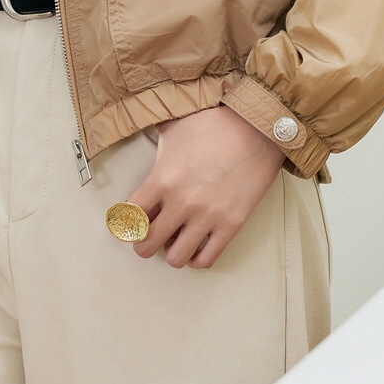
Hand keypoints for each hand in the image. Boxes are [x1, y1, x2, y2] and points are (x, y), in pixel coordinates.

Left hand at [127, 105, 285, 269]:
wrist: (257, 128)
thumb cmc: (214, 123)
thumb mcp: (173, 125)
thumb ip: (152, 139)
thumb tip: (138, 126)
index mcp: (161, 179)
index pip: (128, 218)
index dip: (127, 220)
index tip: (132, 218)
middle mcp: (181, 203)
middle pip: (146, 244)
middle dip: (144, 242)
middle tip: (150, 233)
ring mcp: (207, 217)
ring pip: (175, 258)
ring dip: (171, 250)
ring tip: (175, 238)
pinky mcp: (231, 225)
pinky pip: (206, 259)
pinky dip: (197, 257)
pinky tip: (196, 244)